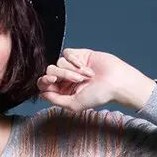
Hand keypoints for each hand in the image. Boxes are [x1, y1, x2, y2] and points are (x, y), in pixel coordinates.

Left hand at [36, 48, 156, 111]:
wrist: (115, 81)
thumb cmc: (98, 95)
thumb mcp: (74, 103)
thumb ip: (56, 99)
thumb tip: (41, 94)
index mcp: (63, 91)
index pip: (45, 84)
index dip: (44, 81)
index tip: (50, 80)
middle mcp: (66, 79)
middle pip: (50, 71)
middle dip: (63, 75)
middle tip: (77, 80)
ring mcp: (72, 66)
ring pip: (59, 62)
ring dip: (73, 70)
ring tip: (87, 76)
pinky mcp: (79, 55)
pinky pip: (67, 53)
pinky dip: (75, 60)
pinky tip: (85, 66)